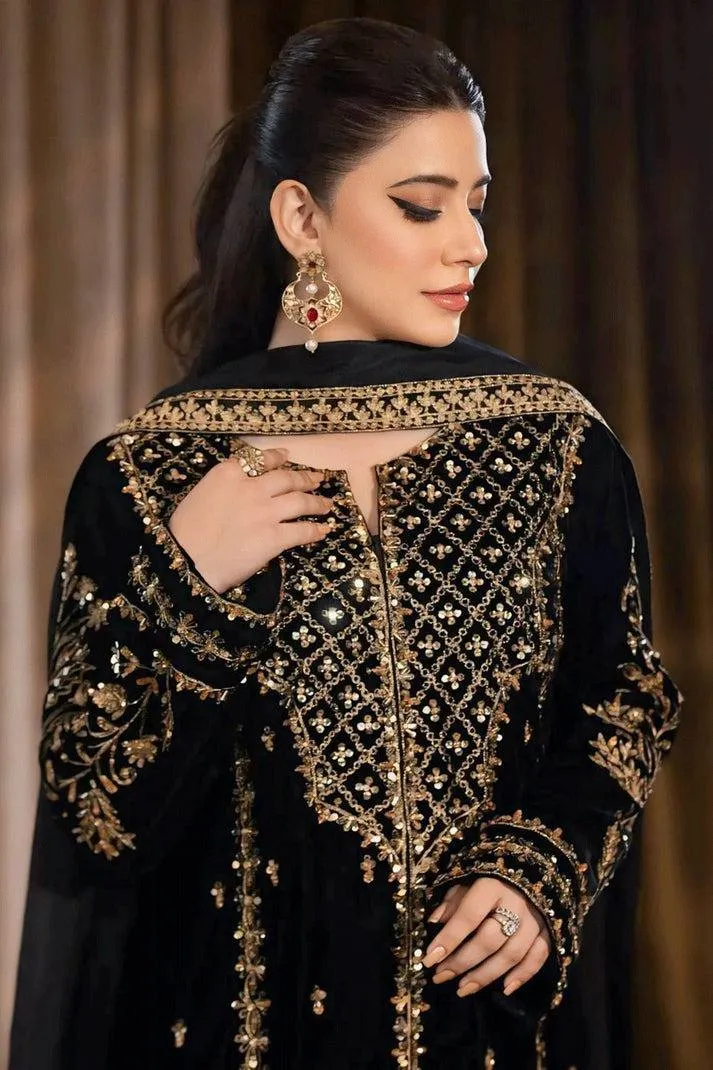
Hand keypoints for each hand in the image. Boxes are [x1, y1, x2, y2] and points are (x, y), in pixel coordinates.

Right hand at [167, 447, 332, 593]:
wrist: (186, 561)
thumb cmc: (185, 532)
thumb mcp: (201, 494)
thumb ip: (225, 486)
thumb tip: (241, 490)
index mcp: (228, 473)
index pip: (260, 459)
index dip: (278, 458)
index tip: (288, 457)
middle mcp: (250, 487)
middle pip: (286, 478)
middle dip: (305, 478)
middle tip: (317, 479)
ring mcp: (265, 512)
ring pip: (300, 501)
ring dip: (317, 502)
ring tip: (327, 504)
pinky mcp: (274, 536)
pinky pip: (302, 531)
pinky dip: (315, 530)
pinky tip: (323, 530)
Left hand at [421, 877, 551, 997]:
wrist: (534, 869)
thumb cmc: (492, 876)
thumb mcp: (469, 879)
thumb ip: (453, 901)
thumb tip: (434, 923)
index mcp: (492, 886)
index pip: (468, 916)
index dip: (449, 938)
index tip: (429, 959)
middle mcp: (516, 903)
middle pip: (489, 940)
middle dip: (463, 962)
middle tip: (441, 976)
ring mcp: (535, 919)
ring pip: (512, 954)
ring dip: (486, 975)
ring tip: (463, 988)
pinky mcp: (549, 931)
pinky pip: (538, 958)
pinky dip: (523, 975)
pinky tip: (505, 989)